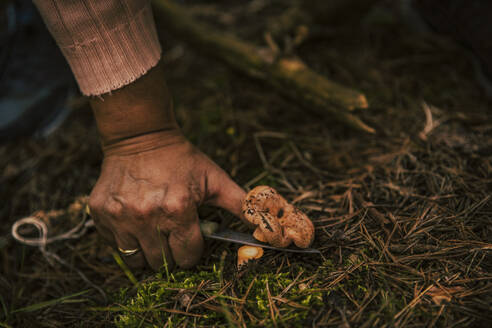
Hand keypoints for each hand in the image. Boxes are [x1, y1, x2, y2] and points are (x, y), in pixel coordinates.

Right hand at [89, 130, 245, 269]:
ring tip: (154, 228)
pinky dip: (126, 239)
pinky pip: (114, 245)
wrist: (141, 136)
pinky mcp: (101, 213)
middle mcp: (147, 216)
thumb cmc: (182, 159)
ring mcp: (121, 216)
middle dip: (171, 253)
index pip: (187, 256)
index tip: (190, 239)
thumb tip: (265, 227)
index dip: (192, 250)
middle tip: (172, 232)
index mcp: (178, 209)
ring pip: (136, 260)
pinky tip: (135, 219)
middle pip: (162, 262)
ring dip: (148, 251)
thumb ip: (241, 205)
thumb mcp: (215, 179)